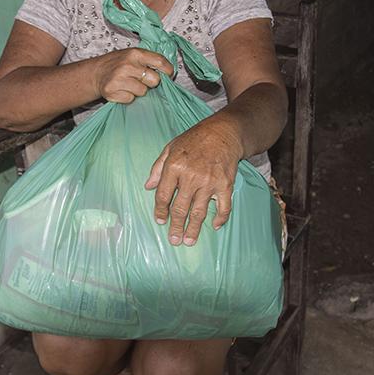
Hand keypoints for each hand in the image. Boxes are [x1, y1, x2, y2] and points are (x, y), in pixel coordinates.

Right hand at [93, 48, 173, 103]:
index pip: (160, 62)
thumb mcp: (132, 55)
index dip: (168, 70)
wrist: (96, 73)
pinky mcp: (112, 92)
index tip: (168, 74)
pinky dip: (128, 97)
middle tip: (143, 80)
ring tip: (129, 84)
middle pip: (154, 80)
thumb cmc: (117, 64)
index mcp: (135, 53)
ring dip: (138, 90)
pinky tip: (122, 90)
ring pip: (143, 91)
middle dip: (151, 82)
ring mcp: (119, 79)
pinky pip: (131, 99)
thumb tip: (168, 71)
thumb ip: (148, 60)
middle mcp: (127, 65)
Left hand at [144, 119, 243, 245]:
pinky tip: (214, 226)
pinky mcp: (225, 185)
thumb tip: (148, 186)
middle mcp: (191, 177)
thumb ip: (157, 168)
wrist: (223, 132)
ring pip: (199, 212)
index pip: (163, 195)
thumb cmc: (194, 139)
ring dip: (193, 229)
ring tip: (188, 241)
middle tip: (173, 240)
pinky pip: (223, 207)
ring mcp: (209, 182)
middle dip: (176, 226)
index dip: (160, 210)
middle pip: (180, 208)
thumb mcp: (170, 148)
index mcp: (174, 167)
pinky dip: (220, 218)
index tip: (160, 221)